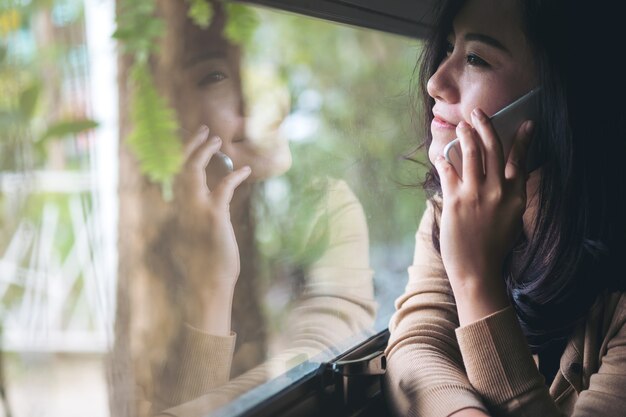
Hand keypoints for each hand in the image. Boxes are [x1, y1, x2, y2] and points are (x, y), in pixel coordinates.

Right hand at [172, 126, 250, 332]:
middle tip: (205, 131)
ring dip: (205, 152)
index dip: (185, 158)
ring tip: (217, 140)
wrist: (206, 286)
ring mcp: (196, 211)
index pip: (177, 177)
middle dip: (192, 146)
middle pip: (181, 167)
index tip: (194, 146)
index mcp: (178, 212)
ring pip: (193, 170)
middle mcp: (182, 208)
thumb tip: (205, 212)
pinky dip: (234, 176)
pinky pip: (223, 188)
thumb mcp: (198, 240)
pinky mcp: (214, 217)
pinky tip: (245, 170)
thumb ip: (198, 221)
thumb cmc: (205, 266)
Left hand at [433, 109, 533, 322]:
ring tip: (461, 125)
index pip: (520, 160)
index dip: (523, 140)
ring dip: (466, 135)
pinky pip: (449, 171)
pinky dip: (444, 159)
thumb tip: (503, 179)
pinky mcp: (456, 201)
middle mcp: (498, 192)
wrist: (477, 272)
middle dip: (486, 127)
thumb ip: (508, 197)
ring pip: (472, 154)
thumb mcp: (511, 220)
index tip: (527, 123)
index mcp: (516, 197)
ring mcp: (476, 195)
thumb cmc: (493, 249)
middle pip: (494, 149)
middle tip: (479, 113)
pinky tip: (440, 153)